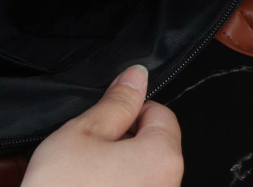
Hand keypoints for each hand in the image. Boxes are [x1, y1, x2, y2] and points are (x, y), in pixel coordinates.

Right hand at [22, 65, 183, 186]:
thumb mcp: (83, 133)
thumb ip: (115, 102)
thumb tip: (136, 76)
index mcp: (162, 156)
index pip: (161, 113)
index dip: (130, 109)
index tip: (105, 117)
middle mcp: (170, 186)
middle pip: (155, 146)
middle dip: (123, 141)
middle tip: (87, 147)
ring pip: (142, 174)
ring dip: (117, 169)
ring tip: (83, 175)